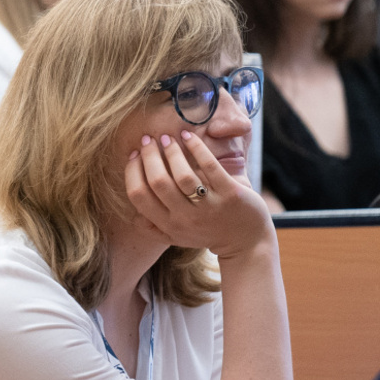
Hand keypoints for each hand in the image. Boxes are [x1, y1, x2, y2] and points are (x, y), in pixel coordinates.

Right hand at [124, 130, 273, 260]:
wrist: (247, 243)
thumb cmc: (207, 234)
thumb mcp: (177, 238)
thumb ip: (154, 229)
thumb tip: (134, 216)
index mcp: (168, 225)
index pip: (139, 195)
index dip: (132, 171)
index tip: (134, 154)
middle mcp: (186, 218)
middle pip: (158, 182)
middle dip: (149, 156)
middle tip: (148, 140)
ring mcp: (209, 206)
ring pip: (182, 175)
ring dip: (172, 151)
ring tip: (167, 138)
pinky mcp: (230, 194)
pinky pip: (209, 166)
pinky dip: (196, 147)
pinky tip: (188, 136)